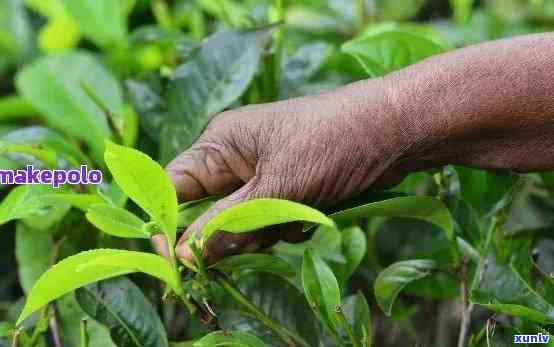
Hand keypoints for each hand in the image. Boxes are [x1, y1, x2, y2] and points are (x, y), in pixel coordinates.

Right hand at [153, 78, 412, 262]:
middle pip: (209, 211)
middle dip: (231, 232)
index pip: (174, 186)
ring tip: (296, 216)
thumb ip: (229, 223)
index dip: (168, 223)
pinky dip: (287, 227)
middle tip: (258, 234)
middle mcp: (236, 158)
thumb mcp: (278, 187)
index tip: (175, 260)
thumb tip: (181, 256)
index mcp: (222, 143)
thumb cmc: (333, 144)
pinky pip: (269, 223)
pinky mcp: (288, 188)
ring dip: (264, 232)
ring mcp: (263, 174)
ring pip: (241, 223)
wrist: (393, 132)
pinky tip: (311, 217)